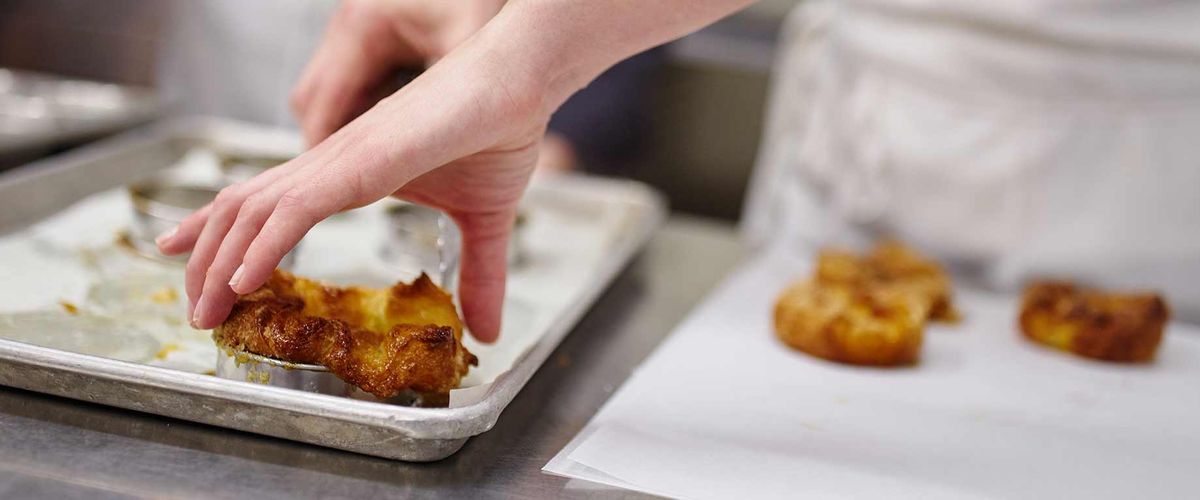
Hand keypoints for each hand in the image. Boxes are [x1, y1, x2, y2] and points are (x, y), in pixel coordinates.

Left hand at [157, 0, 753, 342]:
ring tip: (205, 308)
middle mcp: (330, 164)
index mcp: (348, 171)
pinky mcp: (358, 163)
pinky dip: (262, 246)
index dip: (223, 232)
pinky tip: (244, 280)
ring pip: (254, 210)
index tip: (198, 265)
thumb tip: (487, 332)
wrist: (518, 85)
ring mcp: (340, 161)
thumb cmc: (499, 132)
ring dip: (221, 261)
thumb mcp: (483, 224)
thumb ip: (478, 276)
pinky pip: (294, 209)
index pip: (267, 201)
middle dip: (207, 260)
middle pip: (242, 207)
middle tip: (196, 310)